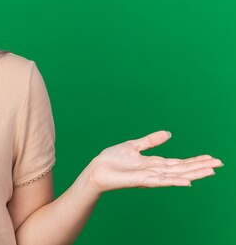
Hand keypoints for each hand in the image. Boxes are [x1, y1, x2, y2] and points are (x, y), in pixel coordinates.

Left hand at [84, 130, 222, 193]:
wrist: (96, 169)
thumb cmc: (112, 160)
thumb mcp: (134, 146)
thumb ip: (151, 141)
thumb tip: (168, 133)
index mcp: (154, 163)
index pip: (179, 162)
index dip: (195, 160)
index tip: (211, 158)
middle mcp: (155, 171)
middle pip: (182, 169)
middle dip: (200, 166)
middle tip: (219, 164)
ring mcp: (149, 177)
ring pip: (176, 175)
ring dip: (194, 173)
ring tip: (211, 171)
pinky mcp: (141, 181)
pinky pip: (160, 181)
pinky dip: (174, 181)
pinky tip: (188, 182)